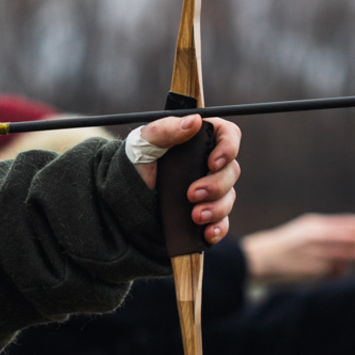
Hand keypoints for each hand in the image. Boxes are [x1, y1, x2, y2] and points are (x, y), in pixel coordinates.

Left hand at [131, 115, 240, 244]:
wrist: (123, 198)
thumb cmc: (135, 162)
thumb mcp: (144, 142)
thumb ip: (167, 129)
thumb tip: (194, 121)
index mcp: (199, 140)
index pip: (229, 135)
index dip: (228, 148)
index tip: (212, 163)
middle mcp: (208, 164)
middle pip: (231, 171)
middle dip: (215, 185)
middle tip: (192, 194)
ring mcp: (209, 190)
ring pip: (228, 198)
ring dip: (216, 209)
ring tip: (195, 216)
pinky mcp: (205, 213)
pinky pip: (222, 222)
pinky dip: (218, 229)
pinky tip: (208, 233)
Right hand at [240, 213, 354, 281]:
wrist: (262, 258)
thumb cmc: (288, 243)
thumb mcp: (306, 229)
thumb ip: (330, 230)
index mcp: (316, 225)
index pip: (347, 223)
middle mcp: (318, 237)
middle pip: (354, 240)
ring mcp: (316, 254)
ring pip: (350, 256)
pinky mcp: (314, 270)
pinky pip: (337, 271)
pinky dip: (341, 271)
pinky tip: (335, 271)